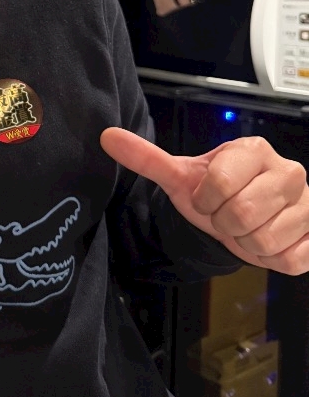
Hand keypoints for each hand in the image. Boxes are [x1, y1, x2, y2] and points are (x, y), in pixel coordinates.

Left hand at [101, 128, 308, 274]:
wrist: (242, 216)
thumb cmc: (215, 194)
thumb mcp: (181, 177)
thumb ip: (147, 158)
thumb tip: (107, 136)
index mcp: (253, 151)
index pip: (218, 184)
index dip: (204, 200)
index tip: (207, 198)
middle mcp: (288, 171)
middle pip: (242, 214)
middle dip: (224, 223)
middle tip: (227, 216)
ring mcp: (308, 203)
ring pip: (265, 240)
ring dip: (247, 243)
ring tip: (247, 228)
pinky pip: (290, 260)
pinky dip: (271, 259)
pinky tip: (268, 242)